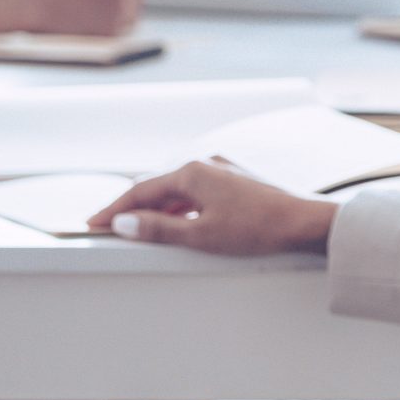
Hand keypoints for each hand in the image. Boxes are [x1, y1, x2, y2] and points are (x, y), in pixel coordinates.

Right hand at [20, 0, 146, 35]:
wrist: (34, 3)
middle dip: (127, 1)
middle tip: (108, 6)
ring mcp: (121, 5)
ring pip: (132, 16)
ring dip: (118, 17)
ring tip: (91, 13)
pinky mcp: (113, 28)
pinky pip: (120, 31)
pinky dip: (108, 30)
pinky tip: (87, 23)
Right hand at [88, 160, 337, 256]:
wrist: (305, 223)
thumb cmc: (257, 229)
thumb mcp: (201, 235)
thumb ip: (160, 229)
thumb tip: (125, 224)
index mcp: (192, 172)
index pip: (141, 191)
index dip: (115, 210)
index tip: (94, 223)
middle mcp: (205, 164)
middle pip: (157, 187)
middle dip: (132, 208)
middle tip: (109, 226)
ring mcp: (222, 171)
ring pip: (177, 190)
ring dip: (156, 209)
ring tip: (138, 229)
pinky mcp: (235, 182)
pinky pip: (196, 193)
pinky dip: (179, 208)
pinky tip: (178, 224)